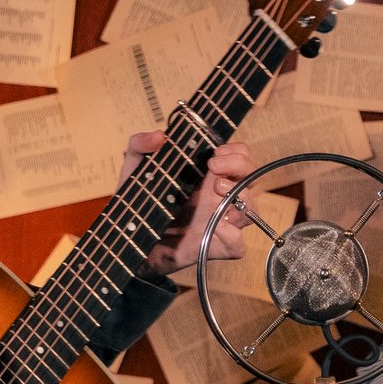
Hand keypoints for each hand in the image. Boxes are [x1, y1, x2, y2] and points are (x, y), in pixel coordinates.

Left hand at [120, 133, 255, 272]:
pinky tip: (216, 227)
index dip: (237, 151)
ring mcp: (219, 222)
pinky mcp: (214, 247)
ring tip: (214, 189)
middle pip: (252, 176)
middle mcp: (218, 197)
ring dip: (239, 195)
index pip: (241, 157)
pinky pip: (238, 245)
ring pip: (251, 208)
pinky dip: (232, 236)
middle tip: (214, 166)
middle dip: (239, 165)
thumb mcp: (135, 171)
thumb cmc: (139, 205)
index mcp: (208, 177)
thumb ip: (140, 146)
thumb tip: (158, 136)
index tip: (216, 152)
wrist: (131, 241)